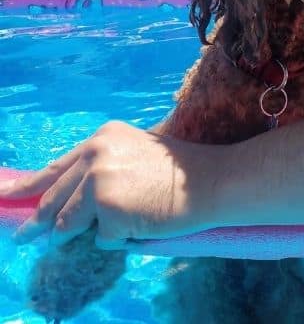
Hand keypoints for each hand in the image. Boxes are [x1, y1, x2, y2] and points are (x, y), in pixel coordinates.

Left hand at [0, 120, 223, 249]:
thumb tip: (73, 199)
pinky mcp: (106, 211)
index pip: (56, 167)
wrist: (210, 179)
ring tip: (116, 226)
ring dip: (85, 233)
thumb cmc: (181, 171)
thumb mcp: (135, 155)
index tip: (9, 196)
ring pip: (70, 224)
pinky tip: (142, 224)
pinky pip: (101, 240)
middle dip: (37, 222)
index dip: (30, 185)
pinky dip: (118, 240)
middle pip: (53, 198)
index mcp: (102, 137)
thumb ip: (103, 169)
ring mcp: (98, 182)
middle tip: (24, 237)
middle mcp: (94, 154)